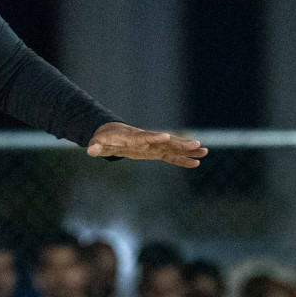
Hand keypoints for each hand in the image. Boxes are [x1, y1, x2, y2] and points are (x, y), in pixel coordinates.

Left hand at [86, 123, 206, 167]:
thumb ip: (97, 147)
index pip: (146, 137)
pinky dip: (183, 160)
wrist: (111, 133)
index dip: (155, 137)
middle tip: (197, 144)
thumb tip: (90, 149)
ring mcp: (154, 146)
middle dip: (181, 143)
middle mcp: (148, 140)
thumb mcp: (98, 144)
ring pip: (173, 147)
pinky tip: (196, 163)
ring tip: (205, 151)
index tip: (166, 136)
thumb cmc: (104, 139)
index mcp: (134, 138)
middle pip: (166, 141)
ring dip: (188, 150)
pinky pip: (171, 156)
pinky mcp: (156, 152)